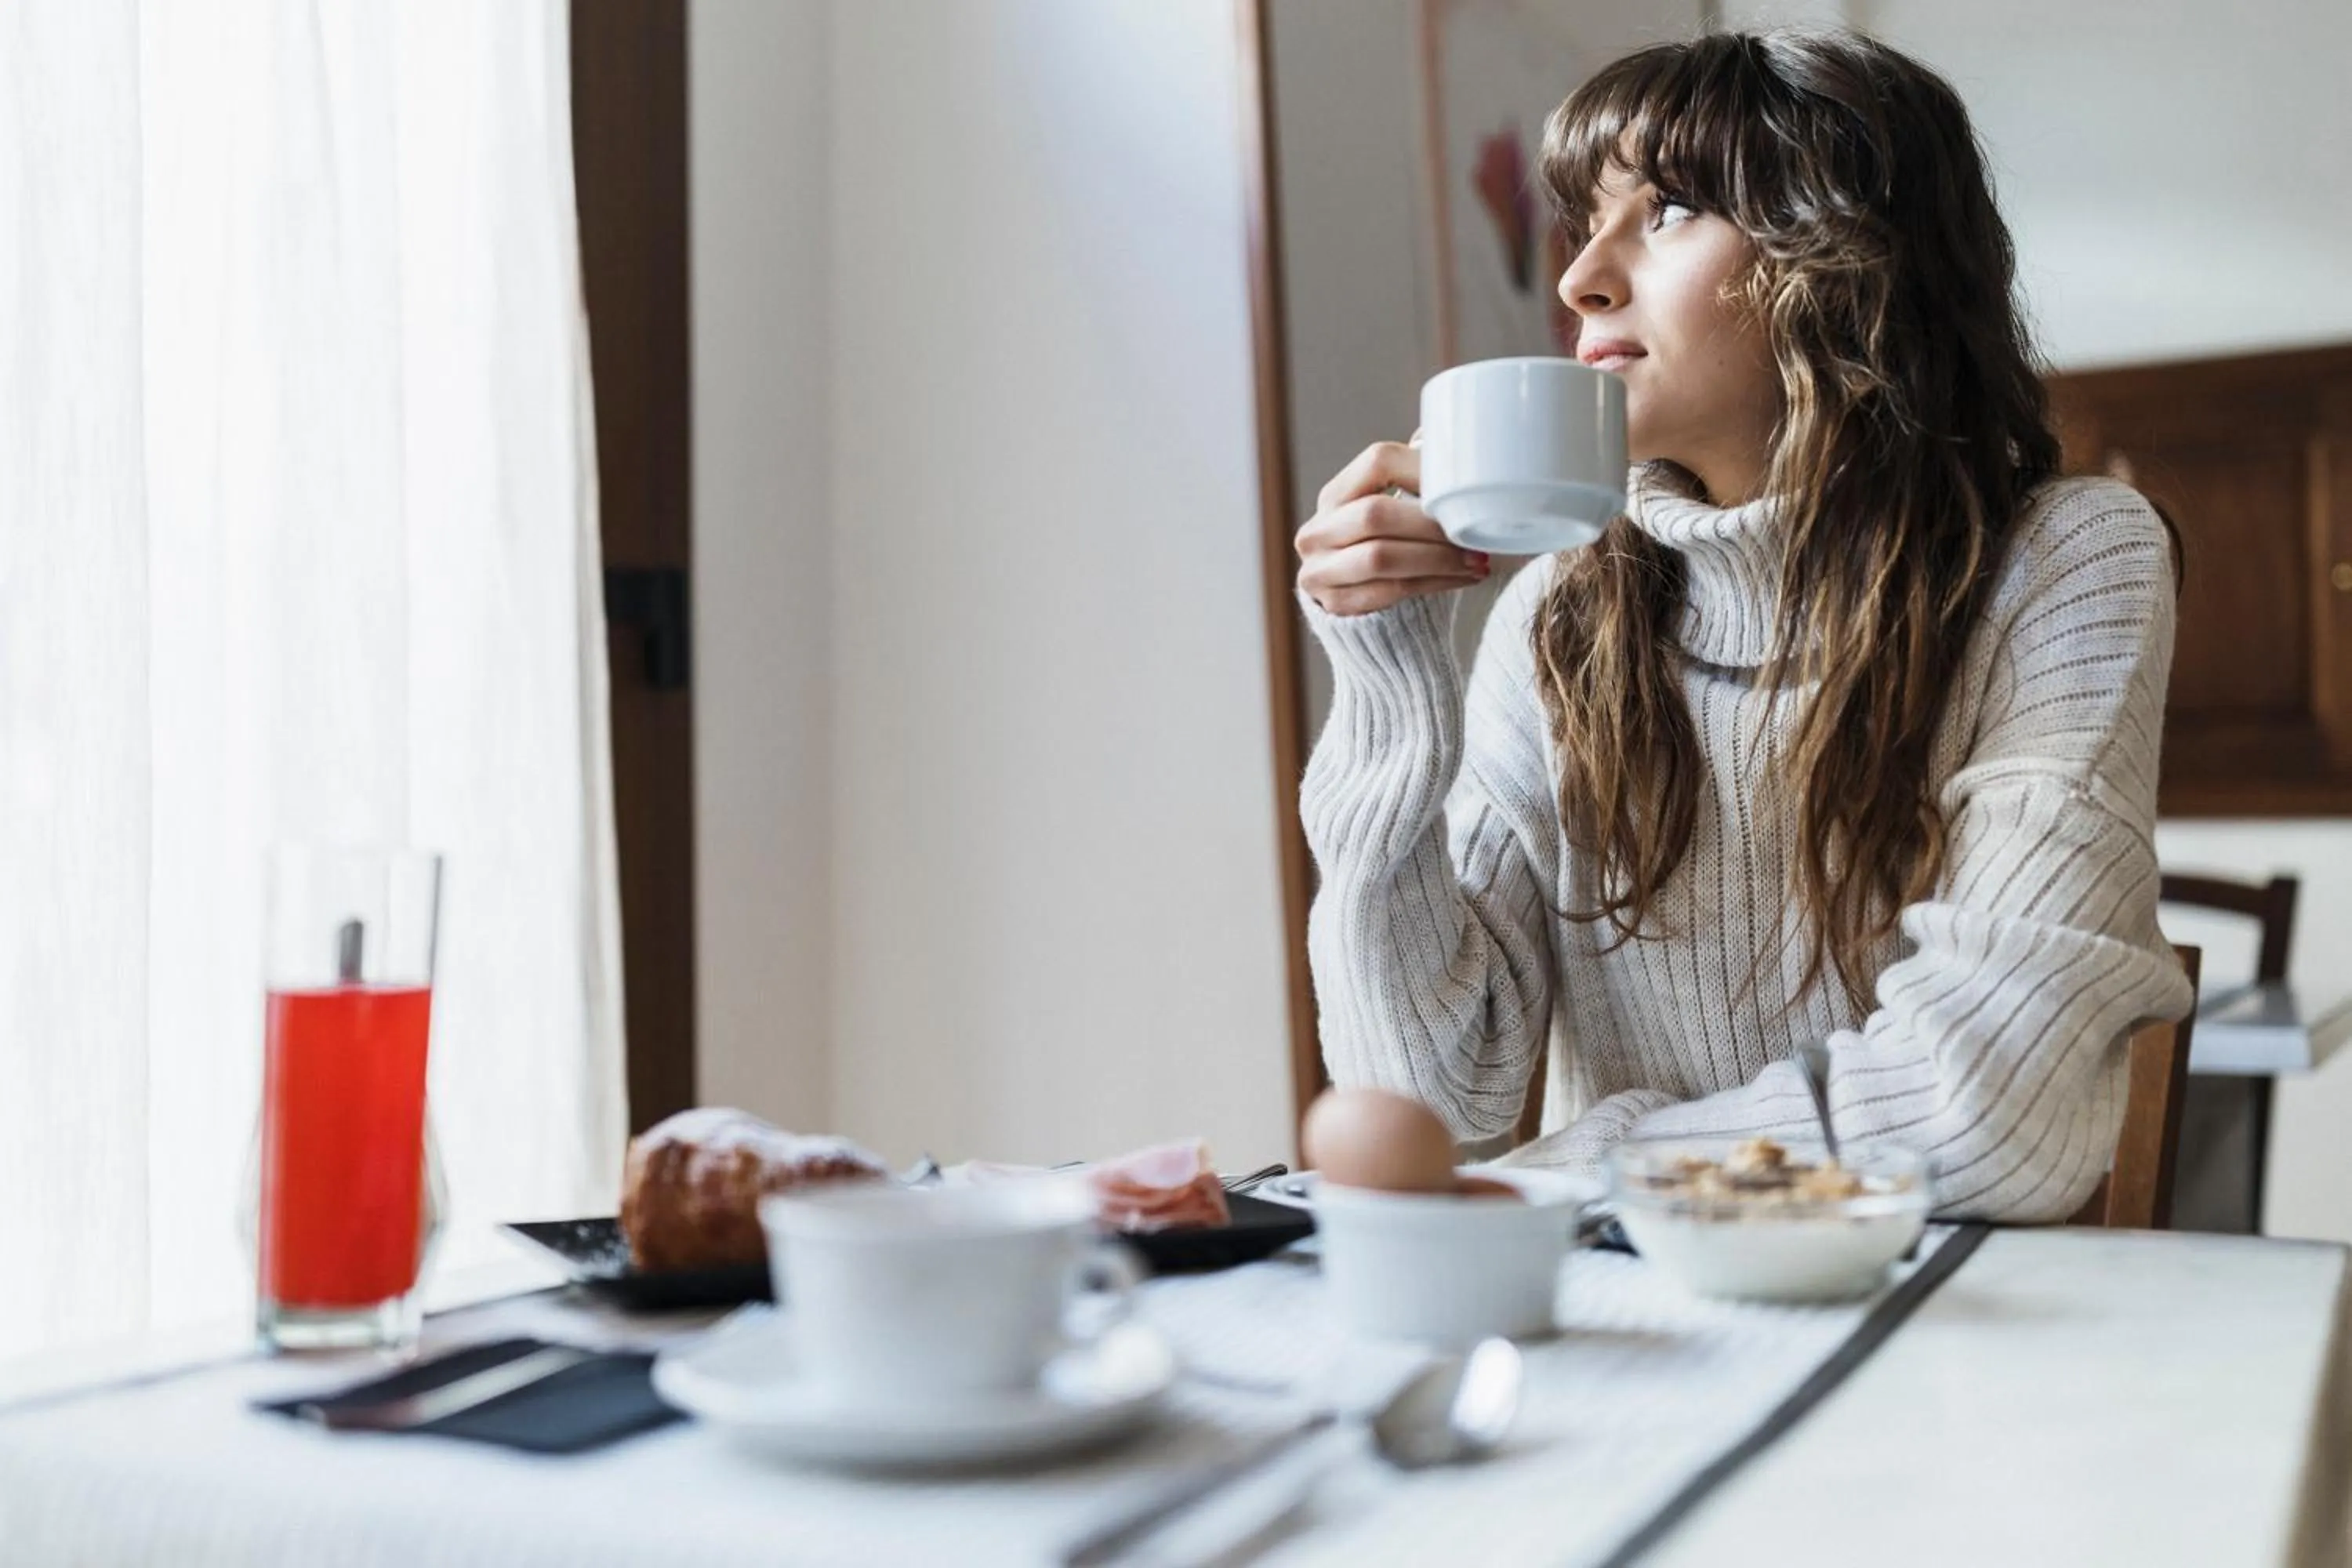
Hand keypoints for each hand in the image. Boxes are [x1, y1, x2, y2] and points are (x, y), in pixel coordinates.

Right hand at [1295, 438, 1490, 616]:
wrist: (1354, 592)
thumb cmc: (1386, 541)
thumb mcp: (1393, 503)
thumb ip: (1418, 476)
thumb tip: (1468, 454)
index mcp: (1335, 495)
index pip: (1378, 463)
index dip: (1424, 472)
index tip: (1462, 490)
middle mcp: (1317, 530)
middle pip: (1376, 514)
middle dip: (1431, 527)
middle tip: (1473, 536)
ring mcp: (1319, 570)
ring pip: (1381, 557)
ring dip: (1436, 560)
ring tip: (1475, 561)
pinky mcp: (1333, 603)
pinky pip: (1387, 592)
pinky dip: (1432, 584)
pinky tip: (1460, 579)